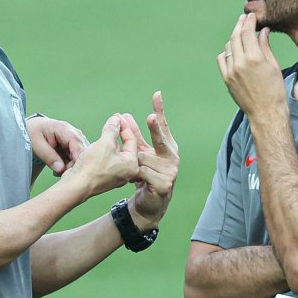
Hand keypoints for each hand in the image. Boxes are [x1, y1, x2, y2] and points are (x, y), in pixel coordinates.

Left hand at [26, 114, 86, 174]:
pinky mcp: (74, 146)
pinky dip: (69, 165)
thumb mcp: (37, 145)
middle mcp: (74, 133)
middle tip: (59, 174)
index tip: (67, 173)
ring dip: (70, 166)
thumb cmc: (33, 132)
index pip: (78, 146)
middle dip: (73, 166)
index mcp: (65, 129)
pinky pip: (76, 158)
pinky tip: (59, 168)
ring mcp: (75, 140)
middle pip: (82, 153)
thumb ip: (49, 156)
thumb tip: (61, 169)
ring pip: (80, 157)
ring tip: (56, 171)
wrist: (32, 128)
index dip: (76, 161)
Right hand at [61, 114, 138, 197]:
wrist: (76, 186)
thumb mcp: (104, 143)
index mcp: (132, 165)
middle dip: (118, 133)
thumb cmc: (92, 167)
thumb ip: (112, 129)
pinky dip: (104, 151)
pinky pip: (108, 160)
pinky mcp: (105, 178)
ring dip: (110, 141)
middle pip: (125, 147)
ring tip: (105, 131)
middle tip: (113, 121)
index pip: (131, 140)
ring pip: (115, 153)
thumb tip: (116, 119)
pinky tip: (98, 145)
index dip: (124, 125)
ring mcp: (116, 176)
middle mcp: (127, 172)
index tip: (117, 116)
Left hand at [130, 91, 179, 230]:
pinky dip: (136, 177)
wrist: (150, 203)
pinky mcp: (165, 184)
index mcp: (168, 147)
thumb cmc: (146, 174)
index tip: (156, 94)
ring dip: (135, 165)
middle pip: (160, 139)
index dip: (160, 109)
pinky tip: (138, 182)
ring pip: (143, 159)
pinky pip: (142, 173)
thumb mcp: (140, 153)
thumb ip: (134, 137)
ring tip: (136, 174)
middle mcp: (173, 157)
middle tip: (150, 117)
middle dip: (155, 128)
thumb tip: (124, 115)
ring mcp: (171, 171)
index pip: (163, 125)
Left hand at [217, 13, 287, 115]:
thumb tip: (262, 30)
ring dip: (234, 38)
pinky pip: (222, 59)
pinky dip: (227, 52)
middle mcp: (240, 63)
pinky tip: (233, 51)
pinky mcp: (226, 79)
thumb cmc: (274, 90)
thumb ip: (265, 46)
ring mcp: (230, 71)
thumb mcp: (273, 65)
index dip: (248, 21)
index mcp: (254, 58)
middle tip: (243, 19)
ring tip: (240, 34)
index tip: (250, 15)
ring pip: (228, 47)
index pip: (247, 32)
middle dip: (239, 25)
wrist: (265, 113)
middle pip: (235, 37)